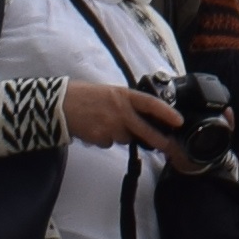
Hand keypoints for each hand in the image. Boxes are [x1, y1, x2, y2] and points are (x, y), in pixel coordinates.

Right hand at [60, 78, 184, 148]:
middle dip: (158, 140)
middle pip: (144, 130)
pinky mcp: (100, 138)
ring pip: (125, 138)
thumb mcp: (110, 92)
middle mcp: (120, 111)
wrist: (60, 105)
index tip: (178, 121)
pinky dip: (105, 139)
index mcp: (123, 95)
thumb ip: (125, 103)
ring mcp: (110, 126)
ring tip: (105, 123)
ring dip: (120, 135)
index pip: (151, 103)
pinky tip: (95, 129)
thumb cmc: (85, 95)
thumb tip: (141, 116)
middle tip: (167, 146)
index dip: (166, 113)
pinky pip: (108, 143)